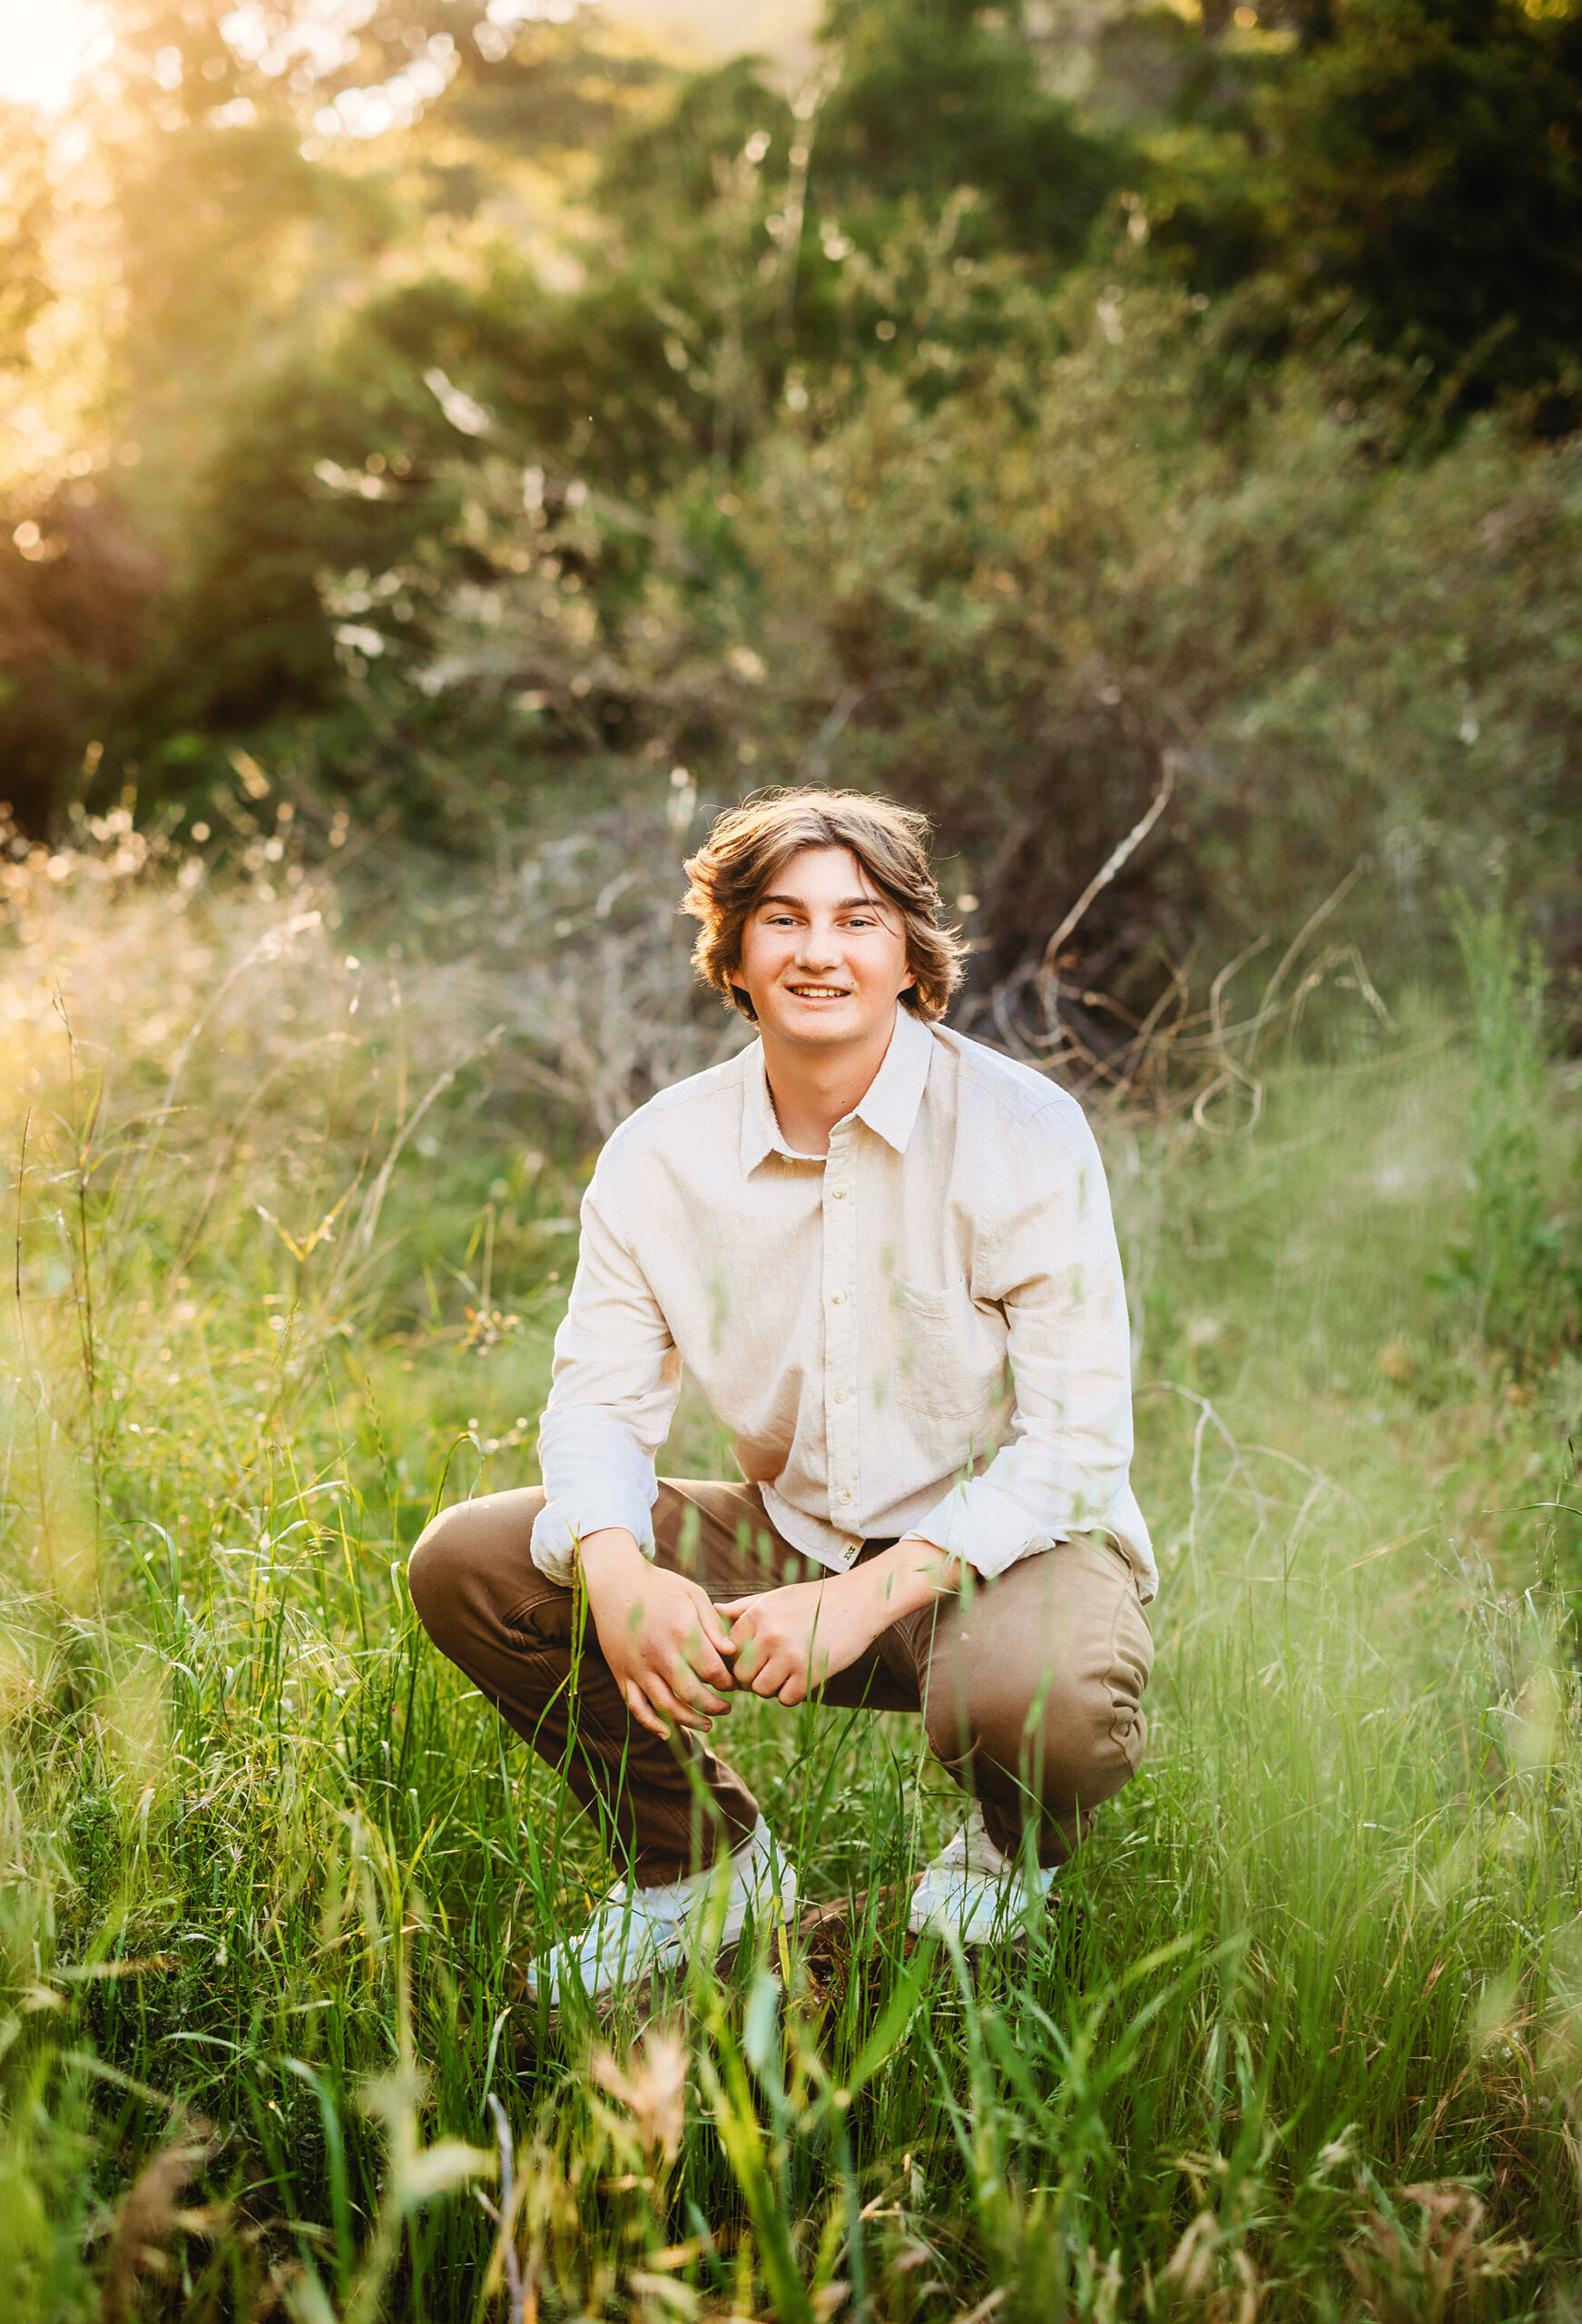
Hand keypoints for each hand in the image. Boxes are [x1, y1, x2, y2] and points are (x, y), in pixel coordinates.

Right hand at [577, 1528, 737, 1740]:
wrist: (615, 1582)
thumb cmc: (660, 1586)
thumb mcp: (693, 1594)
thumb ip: (713, 1624)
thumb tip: (732, 1652)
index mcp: (682, 1632)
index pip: (713, 1671)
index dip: (727, 1682)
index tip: (733, 1683)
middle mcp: (659, 1654)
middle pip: (692, 1694)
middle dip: (713, 1707)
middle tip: (726, 1709)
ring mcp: (638, 1667)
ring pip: (666, 1707)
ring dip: (689, 1721)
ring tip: (707, 1725)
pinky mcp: (621, 1674)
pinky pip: (636, 1707)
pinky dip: (651, 1724)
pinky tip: (667, 1732)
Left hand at [717, 1573, 878, 1706]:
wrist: (860, 1601)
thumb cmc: (815, 1599)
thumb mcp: (777, 1596)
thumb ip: (745, 1607)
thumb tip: (714, 1610)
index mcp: (757, 1615)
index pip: (727, 1651)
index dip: (737, 1659)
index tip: (752, 1660)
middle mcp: (769, 1635)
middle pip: (741, 1675)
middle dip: (752, 1678)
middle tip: (770, 1671)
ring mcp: (790, 1655)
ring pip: (761, 1690)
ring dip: (771, 1688)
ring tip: (786, 1675)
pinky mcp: (810, 1673)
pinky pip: (786, 1698)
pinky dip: (792, 1694)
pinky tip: (802, 1679)